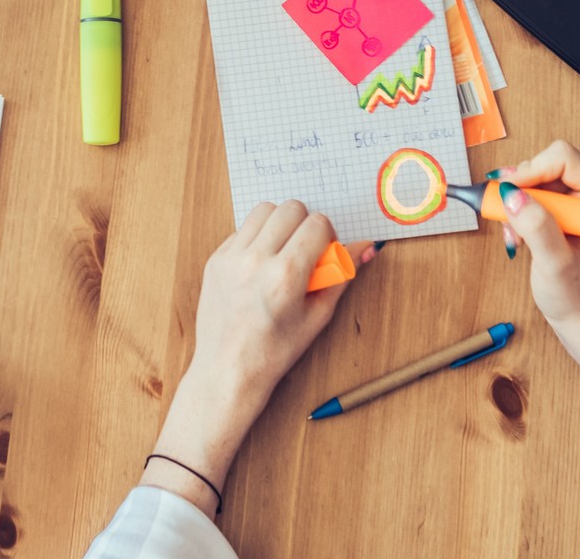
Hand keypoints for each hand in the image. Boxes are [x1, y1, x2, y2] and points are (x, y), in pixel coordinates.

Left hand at [140, 204, 370, 514]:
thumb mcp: (318, 316)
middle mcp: (255, 261)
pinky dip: (256, 238)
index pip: (317, 224)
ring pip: (263, 210)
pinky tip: (261, 264)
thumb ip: (342, 275)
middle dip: (304, 224)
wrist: (228, 370)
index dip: (327, 235)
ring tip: (282, 252)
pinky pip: (242, 229)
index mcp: (285, 276)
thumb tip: (364, 248)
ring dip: (279, 224)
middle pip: (290, 208)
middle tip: (305, 249)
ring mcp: (231, 258)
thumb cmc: (275, 351)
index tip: (324, 251)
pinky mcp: (215, 260)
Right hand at [491, 141, 579, 342]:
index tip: (506, 191)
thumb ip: (537, 227)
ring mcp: (577, 203)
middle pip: (546, 165)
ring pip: (534, 180)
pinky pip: (531, 196)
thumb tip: (512, 195)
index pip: (563, 159)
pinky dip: (516, 213)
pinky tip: (517, 238)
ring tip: (515, 235)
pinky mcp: (562, 212)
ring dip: (516, 204)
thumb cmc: (579, 296)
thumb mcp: (555, 264)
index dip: (531, 170)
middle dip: (521, 190)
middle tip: (507, 217)